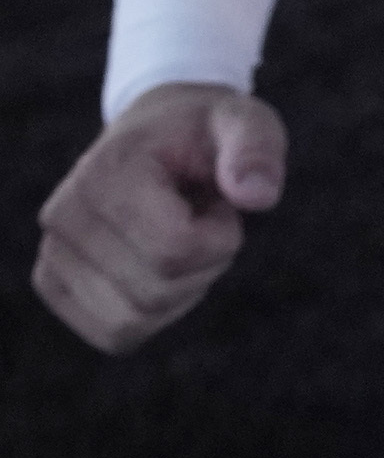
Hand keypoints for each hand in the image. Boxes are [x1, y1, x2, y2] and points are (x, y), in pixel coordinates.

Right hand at [36, 85, 284, 352]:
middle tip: (202, 221)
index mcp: (107, 172)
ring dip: (180, 293)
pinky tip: (159, 271)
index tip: (220, 204)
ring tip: (181, 240)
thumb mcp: (245, 123)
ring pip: (133, 322)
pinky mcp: (53, 283)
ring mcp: (52, 252)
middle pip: (155, 292)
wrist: (158, 136)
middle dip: (205, 266)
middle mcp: (64, 214)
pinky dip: (152, 316)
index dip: (220, 237)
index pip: (174, 248)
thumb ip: (256, 151)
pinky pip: (114, 334)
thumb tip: (257, 196)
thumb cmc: (205, 134)